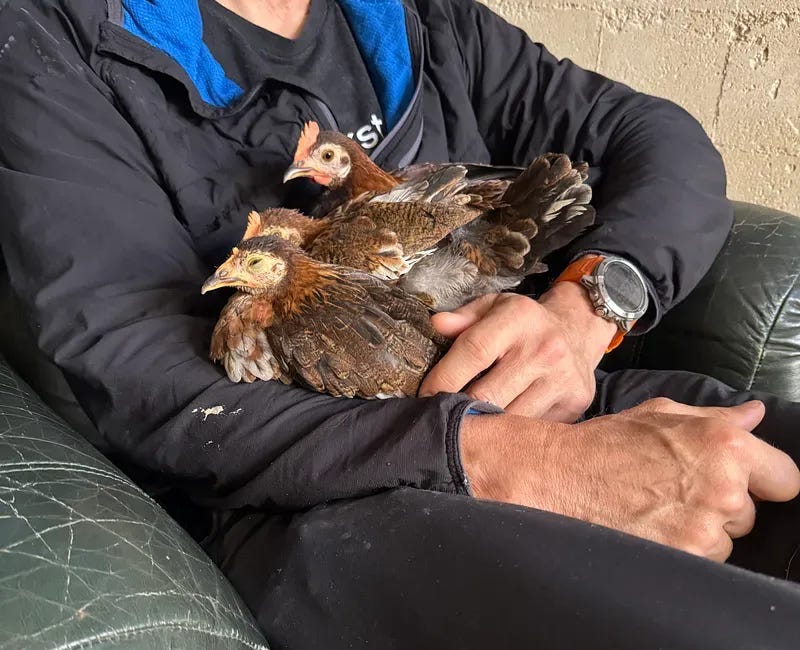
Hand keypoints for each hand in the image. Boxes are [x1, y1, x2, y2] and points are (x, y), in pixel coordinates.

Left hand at [419, 282, 616, 421]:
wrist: (579, 330)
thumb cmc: (525, 322)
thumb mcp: (495, 307)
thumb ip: (464, 317)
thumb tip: (436, 324)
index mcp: (519, 318)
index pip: (473, 351)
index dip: (443, 378)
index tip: (425, 396)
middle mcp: (543, 349)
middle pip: (487, 393)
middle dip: (458, 410)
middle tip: (439, 419)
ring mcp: (561, 379)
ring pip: (508, 419)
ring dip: (482, 428)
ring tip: (464, 429)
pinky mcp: (573, 404)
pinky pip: (530, 430)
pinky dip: (509, 436)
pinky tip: (496, 435)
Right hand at [461, 398, 799, 560]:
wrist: (560, 477)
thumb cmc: (607, 443)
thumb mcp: (660, 415)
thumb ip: (715, 417)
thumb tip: (755, 415)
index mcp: (724, 445)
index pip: (786, 478)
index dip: (764, 480)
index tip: (745, 482)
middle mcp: (723, 487)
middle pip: (750, 512)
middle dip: (720, 504)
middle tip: (674, 489)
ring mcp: (705, 527)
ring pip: (725, 540)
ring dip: (700, 530)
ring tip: (656, 509)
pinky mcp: (685, 556)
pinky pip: (702, 560)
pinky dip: (680, 549)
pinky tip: (650, 527)